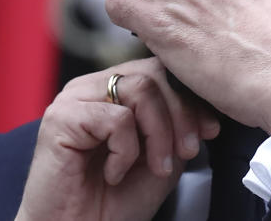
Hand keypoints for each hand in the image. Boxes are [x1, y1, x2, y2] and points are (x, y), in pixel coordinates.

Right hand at [15, 57, 219, 220]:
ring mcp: (75, 97)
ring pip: (140, 90)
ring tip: (155, 165)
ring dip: (159, 133)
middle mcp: (93, 86)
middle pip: (153, 73)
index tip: (210, 130)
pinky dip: (126, 151)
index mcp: (114, 88)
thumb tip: (203, 101)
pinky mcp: (61, 117)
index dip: (190, 97)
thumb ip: (177, 124)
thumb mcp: (161, 155)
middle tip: (186, 152)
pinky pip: (117, 118)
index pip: (160, 69)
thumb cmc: (114, 201)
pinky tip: (115, 173)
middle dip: (181, 114)